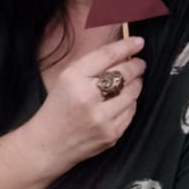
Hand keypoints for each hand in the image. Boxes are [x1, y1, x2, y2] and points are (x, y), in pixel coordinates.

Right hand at [28, 35, 146, 170]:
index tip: (139, 42)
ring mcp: (101, 118)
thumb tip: (122, 53)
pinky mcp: (111, 134)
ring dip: (136, 84)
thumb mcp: (66, 79)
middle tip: (140, 63)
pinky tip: (124, 101)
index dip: (127, 46)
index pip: (108, 56)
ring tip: (133, 81)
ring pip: (132, 93)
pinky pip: (131, 112)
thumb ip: (91, 66)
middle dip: (137, 66)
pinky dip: (131, 103)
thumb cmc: (58, 108)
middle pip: (124, 73)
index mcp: (73, 78)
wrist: (48, 145)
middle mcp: (88, 97)